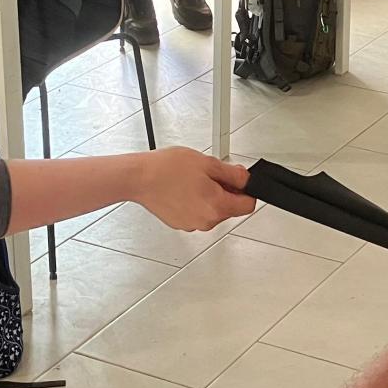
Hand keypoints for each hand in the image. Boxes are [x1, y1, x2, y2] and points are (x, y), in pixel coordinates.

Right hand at [134, 148, 253, 230]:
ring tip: (193, 180)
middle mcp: (206, 221)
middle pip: (230, 209)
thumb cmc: (167, 169)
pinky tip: (184, 188)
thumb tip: (247, 180)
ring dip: (210, 197)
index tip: (240, 182)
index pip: (248, 206)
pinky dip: (196, 202)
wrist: (139, 178)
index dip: (247, 191)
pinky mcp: (180, 224)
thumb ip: (233, 174)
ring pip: (213, 211)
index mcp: (217, 207)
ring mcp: (192, 225)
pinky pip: (198, 213)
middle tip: (211, 174)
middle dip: (227, 192)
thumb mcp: (208, 163)